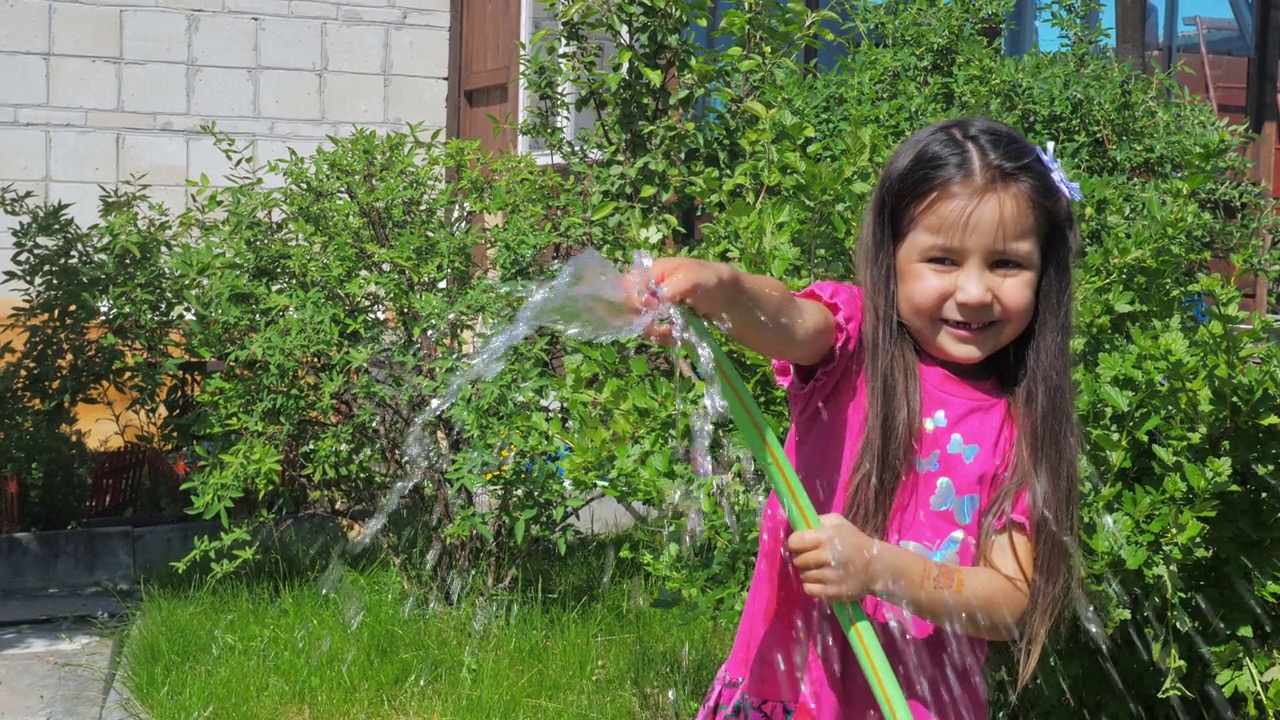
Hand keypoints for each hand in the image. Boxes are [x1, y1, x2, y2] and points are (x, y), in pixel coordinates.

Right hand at [622, 256, 739, 344]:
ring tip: (674, 331)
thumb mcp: (693, 278)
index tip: (651, 306)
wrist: (730, 301)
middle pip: (630, 307)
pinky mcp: (664, 323)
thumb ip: (671, 287)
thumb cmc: (712, 282)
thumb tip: (652, 301)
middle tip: (661, 324)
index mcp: (653, 272)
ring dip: (656, 330)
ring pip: (642, 323)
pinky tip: (677, 335)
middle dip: (645, 318)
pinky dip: (664, 338)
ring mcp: (657, 308)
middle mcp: (651, 290)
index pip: (629, 284)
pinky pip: (655, 334)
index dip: (635, 298)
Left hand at [787, 514, 880, 602]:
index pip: (794, 541)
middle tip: (812, 558)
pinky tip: (821, 580)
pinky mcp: (832, 592)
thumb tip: (799, 526)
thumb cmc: (854, 541)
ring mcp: (829, 576)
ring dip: (808, 572)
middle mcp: (826, 556)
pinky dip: (812, 586)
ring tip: (819, 569)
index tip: (800, 545)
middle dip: (802, 559)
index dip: (795, 543)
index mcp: (826, 537)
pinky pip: (809, 589)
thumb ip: (817, 521)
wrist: (876, 567)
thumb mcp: (838, 522)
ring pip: (803, 575)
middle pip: (798, 560)